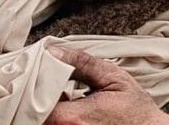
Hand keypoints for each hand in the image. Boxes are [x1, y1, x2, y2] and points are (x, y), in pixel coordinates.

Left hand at [44, 47, 168, 124]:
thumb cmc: (135, 110)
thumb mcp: (111, 77)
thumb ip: (80, 63)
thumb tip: (53, 51)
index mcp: (72, 117)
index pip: (33, 99)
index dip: (33, 82)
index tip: (38, 69)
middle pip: (33, 112)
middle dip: (35, 93)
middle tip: (43, 76)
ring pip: (42, 120)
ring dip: (43, 104)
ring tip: (54, 88)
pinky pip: (53, 124)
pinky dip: (52, 113)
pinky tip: (63, 101)